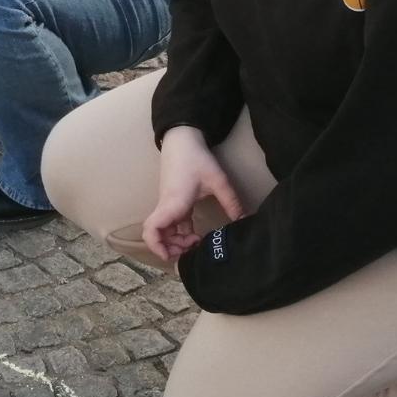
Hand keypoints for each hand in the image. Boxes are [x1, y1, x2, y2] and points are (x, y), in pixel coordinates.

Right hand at [137, 127, 247, 263]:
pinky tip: (196, 235)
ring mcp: (168, 204)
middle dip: (171, 248)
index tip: (171, 256)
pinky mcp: (173, 202)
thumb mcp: (218, 181)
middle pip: (157, 235)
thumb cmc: (196, 158)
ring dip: (176, 241)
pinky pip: (171, 223)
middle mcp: (166, 206)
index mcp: (173, 203)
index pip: (152, 229)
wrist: (183, 139)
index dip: (156, 246)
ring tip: (196, 243)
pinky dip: (180, 233)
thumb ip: (232, 202)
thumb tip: (244, 221)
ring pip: (164, 230)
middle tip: (193, 250)